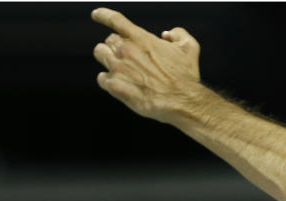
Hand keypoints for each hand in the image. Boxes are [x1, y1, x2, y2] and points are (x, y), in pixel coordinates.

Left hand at [91, 7, 204, 122]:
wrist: (182, 101)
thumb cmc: (186, 76)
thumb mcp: (190, 48)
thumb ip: (178, 34)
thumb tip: (167, 34)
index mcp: (141, 38)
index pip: (115, 20)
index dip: (103, 15)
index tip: (96, 15)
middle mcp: (126, 50)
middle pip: (108, 40)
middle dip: (115, 46)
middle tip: (125, 56)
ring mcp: (118, 68)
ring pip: (100, 54)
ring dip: (107, 59)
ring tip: (119, 68)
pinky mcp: (116, 86)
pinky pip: (101, 78)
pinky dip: (107, 80)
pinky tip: (118, 84)